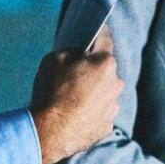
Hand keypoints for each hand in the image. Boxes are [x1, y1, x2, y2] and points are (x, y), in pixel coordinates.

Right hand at [30, 27, 122, 163]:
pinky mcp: (107, 126)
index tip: (95, 31)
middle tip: (74, 74)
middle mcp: (115, 84)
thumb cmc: (51, 92)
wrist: (49, 132)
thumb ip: (71, 52)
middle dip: (93, 68)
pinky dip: (91, 111)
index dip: (98, 34)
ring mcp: (113, 107)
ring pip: (105, 92)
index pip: (105, 40)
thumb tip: (80, 56)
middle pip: (105, 69)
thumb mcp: (54, 59)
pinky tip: (74, 114)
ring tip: (72, 99)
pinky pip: (100, 112)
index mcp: (105, 63)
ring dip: (93, 91)